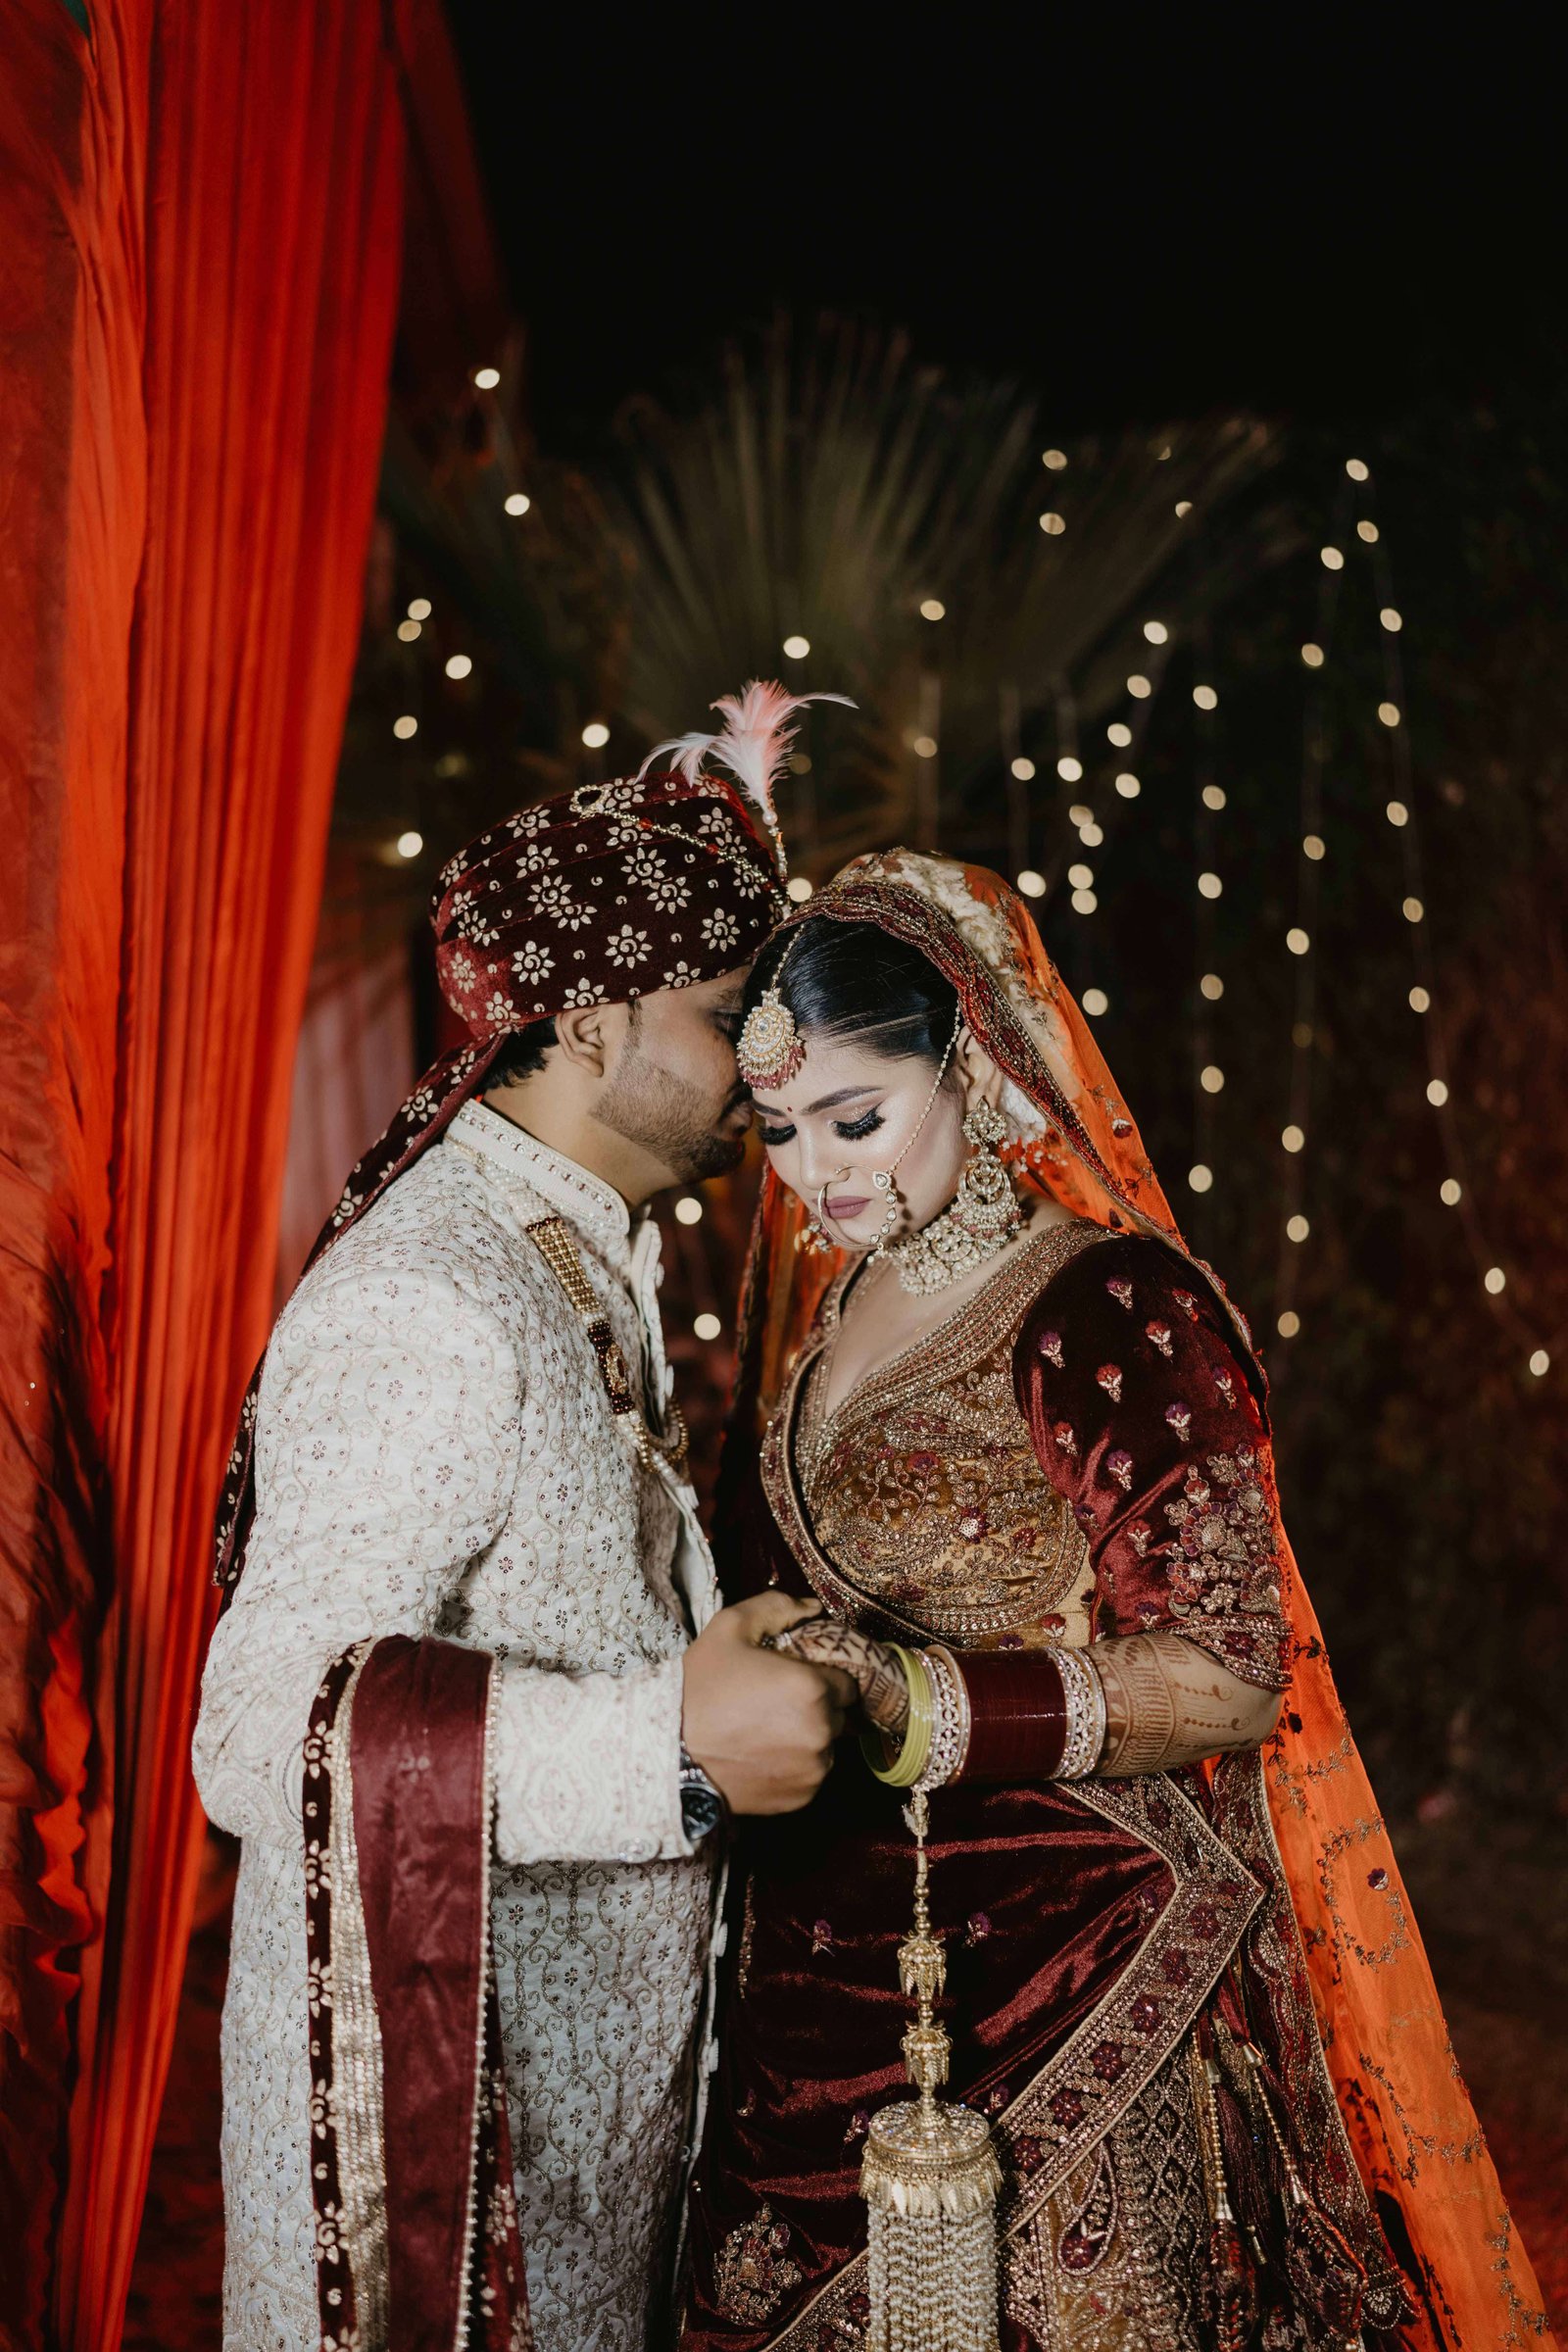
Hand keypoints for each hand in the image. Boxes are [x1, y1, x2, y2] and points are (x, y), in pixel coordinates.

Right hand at [681, 1594, 849, 1814]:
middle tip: (776, 1701)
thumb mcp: (730, 1628)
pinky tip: (763, 1754)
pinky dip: (797, 1764)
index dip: (822, 1674)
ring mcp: (814, 1770)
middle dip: (817, 1704)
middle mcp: (822, 1731)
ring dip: (809, 1735)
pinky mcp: (802, 1798)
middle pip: (839, 1712)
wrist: (669, 1753)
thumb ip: (778, 1607)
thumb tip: (813, 1608)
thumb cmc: (700, 1688)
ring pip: (827, 1743)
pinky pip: (812, 1773)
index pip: (846, 1678)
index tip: (795, 1676)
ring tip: (766, 1729)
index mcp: (813, 1687)